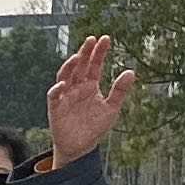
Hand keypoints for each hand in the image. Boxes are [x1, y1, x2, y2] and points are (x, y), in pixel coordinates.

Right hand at [46, 36, 134, 164]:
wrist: (81, 146)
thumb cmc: (95, 126)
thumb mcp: (112, 108)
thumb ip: (119, 90)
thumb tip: (131, 71)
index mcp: (90, 85)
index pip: (94, 65)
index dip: (99, 52)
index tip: (105, 38)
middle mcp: (77, 87)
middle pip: (80, 66)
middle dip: (85, 52)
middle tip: (92, 39)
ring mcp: (65, 96)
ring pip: (65, 76)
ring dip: (70, 66)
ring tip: (78, 57)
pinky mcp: (55, 108)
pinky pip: (54, 96)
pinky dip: (57, 90)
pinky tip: (63, 85)